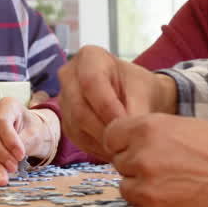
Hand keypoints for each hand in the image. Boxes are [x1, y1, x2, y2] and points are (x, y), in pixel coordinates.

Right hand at [0, 100, 59, 186]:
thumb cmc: (34, 128)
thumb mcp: (34, 131)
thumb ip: (24, 142)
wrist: (32, 131)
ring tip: (3, 180)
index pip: (1, 122)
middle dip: (1, 153)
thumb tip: (14, 157)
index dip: (9, 140)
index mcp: (6, 105)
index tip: (21, 155)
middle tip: (14, 167)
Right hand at [57, 45, 177, 159]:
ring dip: (102, 141)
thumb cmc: (139, 88)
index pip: (91, 83)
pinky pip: (78, 138)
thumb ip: (136, 110)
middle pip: (80, 108)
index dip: (108, 107)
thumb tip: (128, 132)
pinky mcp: (66, 122)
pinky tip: (115, 149)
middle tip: (127, 143)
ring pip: (77, 126)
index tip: (127, 126)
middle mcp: (69, 76)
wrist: (135, 98)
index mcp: (89, 57)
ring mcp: (64, 100)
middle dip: (105, 129)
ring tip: (125, 147)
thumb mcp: (143, 92)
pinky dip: (97, 148)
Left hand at [103, 113, 207, 206]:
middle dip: (137, 166)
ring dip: (145, 189)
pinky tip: (180, 203)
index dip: (125, 143)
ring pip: (128, 189)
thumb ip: (153, 134)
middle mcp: (140, 158)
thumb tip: (130, 144)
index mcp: (147, 130)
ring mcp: (145, 189)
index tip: (138, 149)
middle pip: (120, 163)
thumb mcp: (185, 126)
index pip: (111, 136)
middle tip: (168, 170)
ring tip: (176, 186)